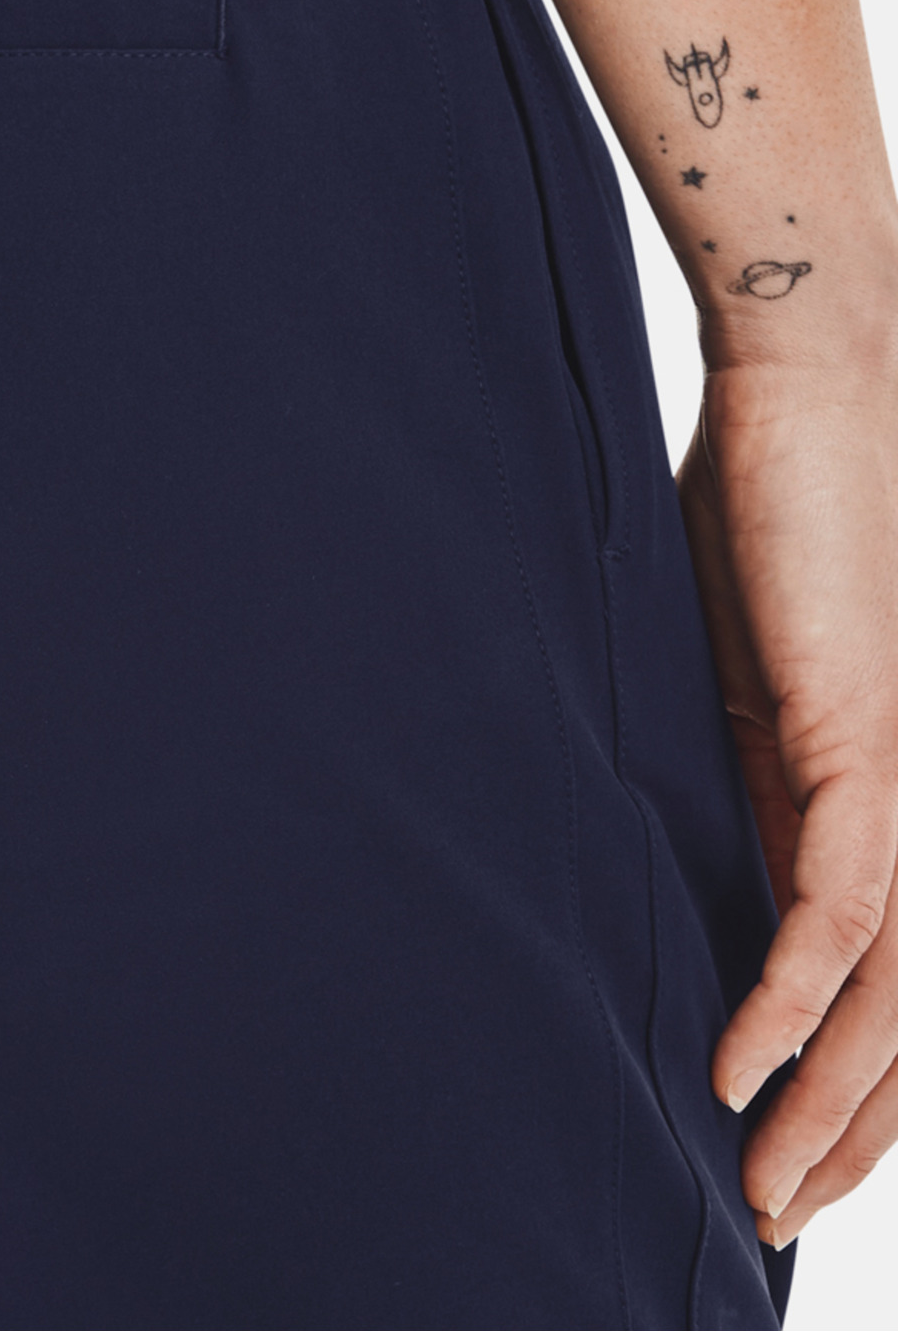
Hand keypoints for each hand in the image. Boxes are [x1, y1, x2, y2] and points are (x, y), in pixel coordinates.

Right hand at [677, 357, 897, 1249]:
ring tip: (760, 1184)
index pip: (887, 975)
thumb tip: (702, 872)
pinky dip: (794, 999)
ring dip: (833, 1105)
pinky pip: (843, 907)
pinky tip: (745, 1067)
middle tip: (770, 1209)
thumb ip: (744, 776)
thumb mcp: (742, 671)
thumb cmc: (772, 501)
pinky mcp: (866, 738)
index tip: (778, 1146)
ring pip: (895, 990)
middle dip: (852, 1132)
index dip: (849, 1077)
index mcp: (880, 789)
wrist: (817, 372)